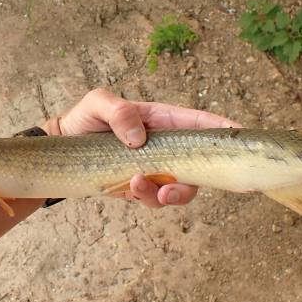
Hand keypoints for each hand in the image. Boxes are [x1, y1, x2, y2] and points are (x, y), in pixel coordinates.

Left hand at [43, 88, 239, 207]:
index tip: (240, 135)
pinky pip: (154, 199)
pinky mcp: (140, 188)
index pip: (199, 124)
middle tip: (173, 187)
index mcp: (163, 121)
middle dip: (196, 179)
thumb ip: (119, 111)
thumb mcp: (98, 102)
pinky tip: (127, 188)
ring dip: (168, 194)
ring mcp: (155, 169)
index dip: (222, 130)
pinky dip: (146, 198)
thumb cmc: (84, 119)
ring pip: (180, 188)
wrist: (61, 148)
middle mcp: (164, 147)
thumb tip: (138, 137)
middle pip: (199, 166)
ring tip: (138, 185)